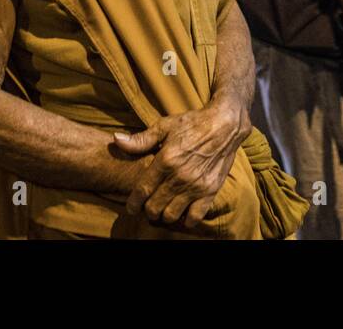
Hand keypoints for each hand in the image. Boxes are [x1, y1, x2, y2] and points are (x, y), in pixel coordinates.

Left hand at [113, 101, 249, 228]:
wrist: (226, 124)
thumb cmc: (193, 123)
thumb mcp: (165, 126)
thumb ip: (141, 139)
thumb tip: (116, 141)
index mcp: (165, 160)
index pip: (142, 191)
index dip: (133, 204)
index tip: (131, 208)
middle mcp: (179, 176)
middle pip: (154, 207)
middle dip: (147, 211)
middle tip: (148, 207)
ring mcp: (196, 185)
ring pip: (172, 214)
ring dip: (164, 216)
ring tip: (163, 210)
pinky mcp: (210, 190)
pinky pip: (195, 216)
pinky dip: (186, 220)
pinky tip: (183, 214)